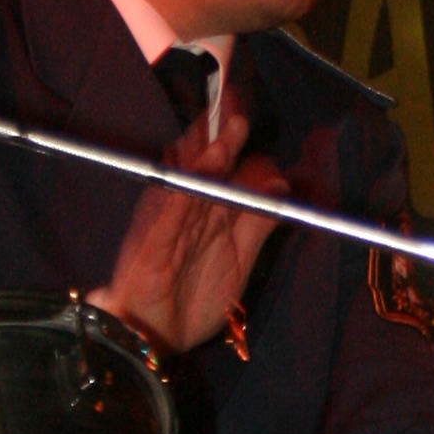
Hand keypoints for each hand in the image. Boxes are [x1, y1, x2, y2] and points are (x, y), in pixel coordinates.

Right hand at [88, 91, 282, 358]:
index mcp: (204, 208)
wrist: (154, 337)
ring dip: (211, 147)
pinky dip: (192, 180)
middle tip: (240, 96)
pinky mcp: (154, 237)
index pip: (221, 163)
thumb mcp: (240, 257)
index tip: (248, 110)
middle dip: (221, 128)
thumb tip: (280, 181)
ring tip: (233, 122)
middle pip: (203, 159)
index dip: (235, 136)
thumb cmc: (191, 300)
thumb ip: (259, 221)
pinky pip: (174, 202)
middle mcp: (186, 206)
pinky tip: (210, 161)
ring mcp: (168, 219)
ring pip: (189, 175)